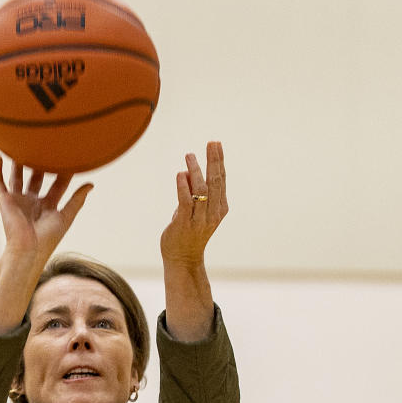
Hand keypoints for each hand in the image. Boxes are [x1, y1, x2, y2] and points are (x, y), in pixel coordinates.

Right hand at [0, 155, 92, 263]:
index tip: (69, 156)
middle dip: (41, 163)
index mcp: (47, 206)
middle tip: (47, 145)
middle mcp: (32, 202)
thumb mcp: (66, 216)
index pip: (57, 184)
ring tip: (22, 144)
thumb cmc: (48, 237)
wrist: (28, 249)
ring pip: (17, 176)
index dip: (63, 172)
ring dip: (19, 162)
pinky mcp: (4, 200)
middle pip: (37, 177)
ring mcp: (18, 200)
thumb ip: (77, 200)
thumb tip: (91, 184)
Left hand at [160, 141, 227, 267]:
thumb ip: (192, 192)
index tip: (216, 144)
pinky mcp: (185, 224)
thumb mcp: (193, 210)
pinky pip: (185, 202)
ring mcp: (200, 219)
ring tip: (190, 156)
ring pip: (202, 190)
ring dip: (196, 171)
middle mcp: (213, 213)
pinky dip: (183, 187)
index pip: (221, 181)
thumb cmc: (188, 233)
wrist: (183, 260)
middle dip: (214, 161)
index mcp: (219, 208)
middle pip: (216, 182)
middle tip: (212, 143)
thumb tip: (186, 173)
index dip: (219, 162)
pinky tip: (180, 174)